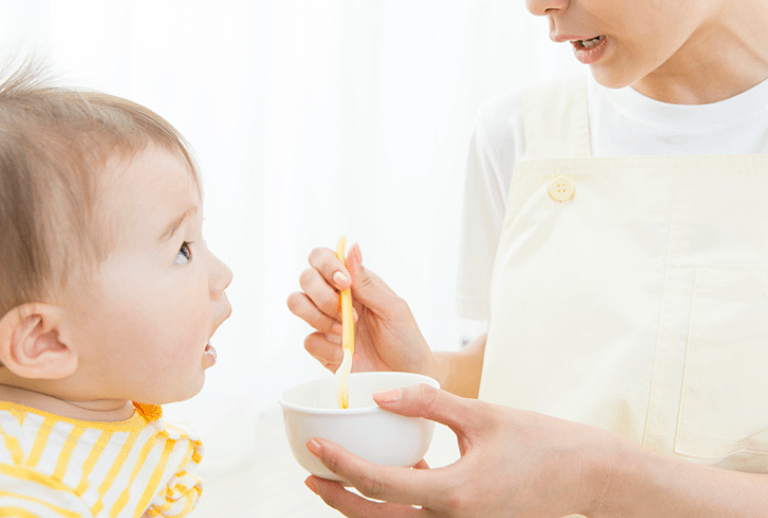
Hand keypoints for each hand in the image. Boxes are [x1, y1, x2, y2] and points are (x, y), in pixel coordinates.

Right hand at [287, 244, 436, 378]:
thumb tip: (352, 247)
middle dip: (322, 295)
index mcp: (352, 282)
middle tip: (348, 313)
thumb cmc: (406, 339)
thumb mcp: (393, 308)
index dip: (326, 265)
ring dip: (319, 317)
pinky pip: (308, 340)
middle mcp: (334, 298)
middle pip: (306, 278)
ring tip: (346, 331)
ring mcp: (325, 322)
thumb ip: (367, 282)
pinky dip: (327, 346)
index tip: (344, 283)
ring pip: (297, 303)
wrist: (407, 377)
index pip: (323, 258)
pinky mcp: (322, 348)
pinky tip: (347, 353)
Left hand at [304, 383, 612, 517]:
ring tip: (339, 476)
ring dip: (364, 504)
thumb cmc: (540, 441)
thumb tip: (383, 394)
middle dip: (339, 500)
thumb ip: (428, 403)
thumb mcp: (480, 414)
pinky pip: (421, 517)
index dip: (341, 466)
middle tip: (310, 475)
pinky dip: (398, 500)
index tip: (315, 447)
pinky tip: (393, 472)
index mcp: (453, 495)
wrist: (587, 476)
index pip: (379, 485)